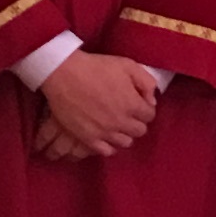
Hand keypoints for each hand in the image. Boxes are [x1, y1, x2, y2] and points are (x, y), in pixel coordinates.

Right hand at [36, 51, 158, 158]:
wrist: (64, 74)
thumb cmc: (96, 67)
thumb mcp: (128, 65)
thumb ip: (146, 82)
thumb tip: (151, 101)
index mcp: (133, 104)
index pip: (150, 116)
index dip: (145, 108)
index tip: (137, 103)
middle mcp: (122, 122)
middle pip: (139, 131)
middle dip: (136, 121)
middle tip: (127, 113)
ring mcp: (105, 132)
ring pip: (125, 142)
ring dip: (124, 133)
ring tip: (116, 124)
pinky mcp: (88, 138)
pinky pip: (106, 151)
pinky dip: (109, 145)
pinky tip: (105, 135)